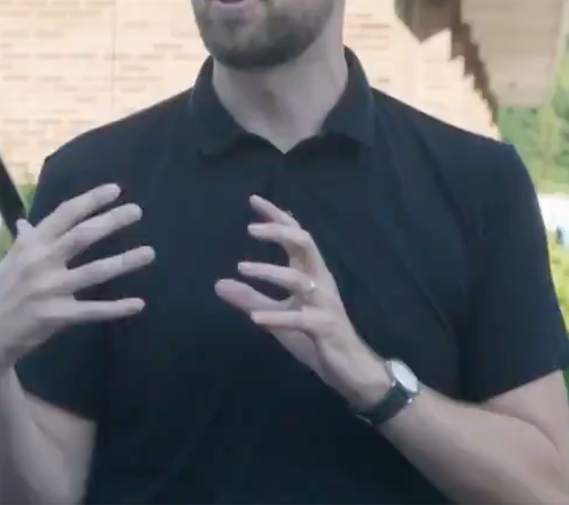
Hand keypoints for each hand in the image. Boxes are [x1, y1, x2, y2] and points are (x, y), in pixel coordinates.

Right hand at [0, 183, 153, 387]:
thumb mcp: (9, 262)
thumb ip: (24, 241)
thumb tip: (25, 222)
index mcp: (30, 245)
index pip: (64, 215)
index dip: (90, 200)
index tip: (114, 190)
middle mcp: (40, 262)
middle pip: (82, 236)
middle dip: (112, 221)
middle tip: (136, 211)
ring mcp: (49, 289)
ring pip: (94, 272)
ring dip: (125, 261)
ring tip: (149, 252)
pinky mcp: (56, 316)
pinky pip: (93, 310)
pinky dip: (117, 308)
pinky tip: (138, 304)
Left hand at [214, 195, 388, 409]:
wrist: (350, 370)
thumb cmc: (314, 337)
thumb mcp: (278, 316)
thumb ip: (251, 299)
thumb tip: (219, 283)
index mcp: (309, 273)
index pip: (295, 235)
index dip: (276, 216)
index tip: (253, 200)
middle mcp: (319, 282)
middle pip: (304, 244)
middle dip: (280, 231)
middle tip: (250, 229)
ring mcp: (323, 304)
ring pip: (299, 279)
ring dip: (270, 272)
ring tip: (241, 268)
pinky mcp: (324, 328)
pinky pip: (300, 319)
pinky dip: (277, 316)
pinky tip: (256, 318)